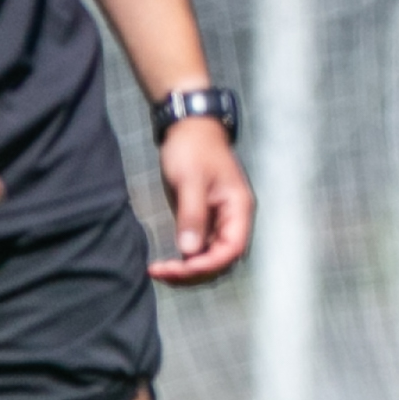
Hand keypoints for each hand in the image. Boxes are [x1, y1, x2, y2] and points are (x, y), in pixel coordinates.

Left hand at [150, 116, 253, 284]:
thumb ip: (192, 216)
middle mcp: (233, 219)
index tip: (180, 267)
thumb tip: (190, 251)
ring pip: (210, 257)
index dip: (208, 264)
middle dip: (194, 271)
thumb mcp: (191, 180)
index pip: (232, 249)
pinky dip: (184, 260)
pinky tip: (165, 262)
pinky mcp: (204, 220)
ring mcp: (218, 221)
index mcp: (238, 209)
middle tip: (161, 272)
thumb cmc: (194, 148)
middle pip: (222, 259)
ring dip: (188, 270)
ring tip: (159, 271)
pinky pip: (199, 249)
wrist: (189, 127)